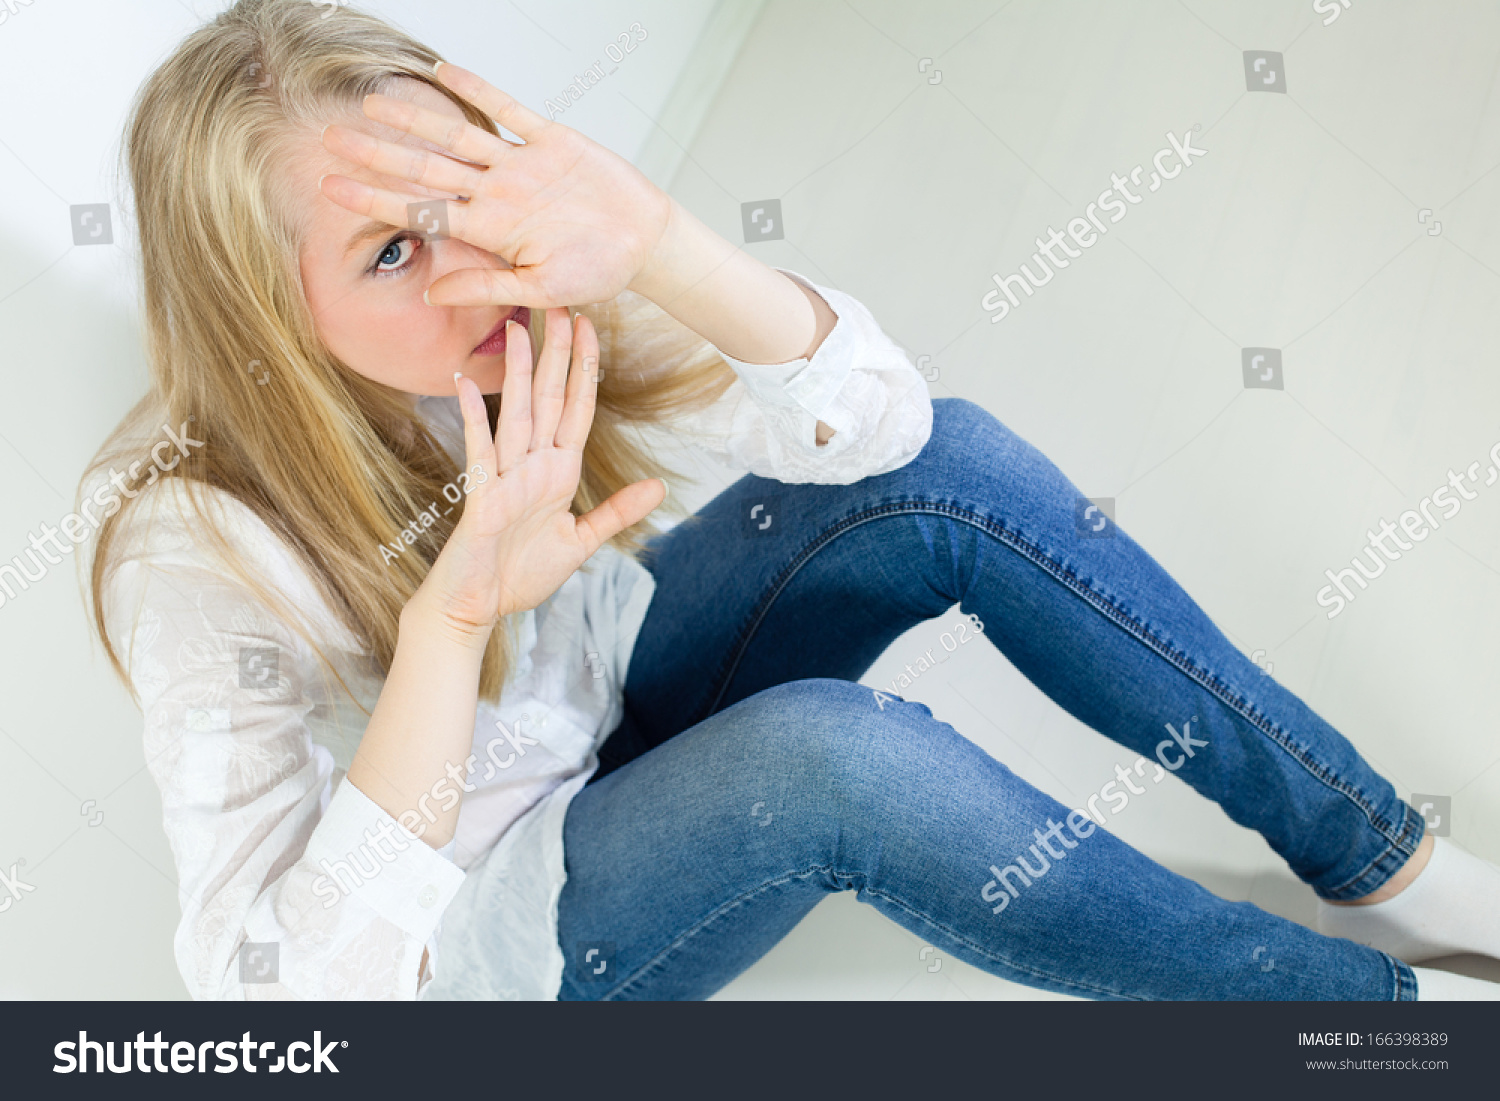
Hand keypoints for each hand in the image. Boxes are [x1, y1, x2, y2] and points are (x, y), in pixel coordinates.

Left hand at [320, 61, 673, 308]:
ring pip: (457, 137)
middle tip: (331, 140)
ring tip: (373, 104)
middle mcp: (497, 194)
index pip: (421, 212)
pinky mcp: (551, 141)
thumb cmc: (599, 272)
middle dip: (378, 155)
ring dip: (416, 120)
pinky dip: (479, 91)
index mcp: (491, 231)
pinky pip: (508, 111)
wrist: (646, 244)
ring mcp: (521, 165)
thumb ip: (486, 287)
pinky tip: (443, 73)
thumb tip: (431, 293)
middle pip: (426, 170)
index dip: (374, 199)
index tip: (331, 190)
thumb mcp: (542, 290)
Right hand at [413, 307, 664, 640]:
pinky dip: (473, 417)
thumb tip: (656, 487)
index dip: (585, 372)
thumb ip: (616, 513)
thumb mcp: (581, 542)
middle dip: (557, 355)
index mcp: (557, 473)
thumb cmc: (521, 575)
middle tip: (561, 307)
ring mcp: (505, 477)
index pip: (576, 411)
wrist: (478, 607)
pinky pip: (478, 450)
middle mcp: (532, 466)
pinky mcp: (481, 496)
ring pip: (515, 413)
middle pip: (548, 399)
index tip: (592, 331)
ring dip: (518, 372)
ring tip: (519, 329)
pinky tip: (467, 384)